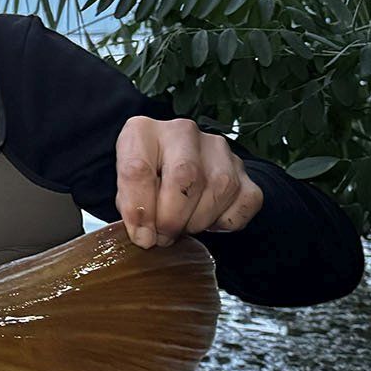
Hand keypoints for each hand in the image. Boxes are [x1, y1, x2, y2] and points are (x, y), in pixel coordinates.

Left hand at [114, 115, 263, 247]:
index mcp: (142, 132)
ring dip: (198, 221)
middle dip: (172, 219)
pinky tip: (209, 219)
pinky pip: (245, 201)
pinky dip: (227, 221)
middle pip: (184, 176)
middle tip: (163, 238)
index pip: (138, 169)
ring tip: (182, 227)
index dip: (139, 211)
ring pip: (218, 188)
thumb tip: (145, 235)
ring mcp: (217, 147)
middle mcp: (182, 132)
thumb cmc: (146, 182)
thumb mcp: (125, 190)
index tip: (142, 237)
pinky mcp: (243, 168)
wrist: (178, 172)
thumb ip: (130, 208)